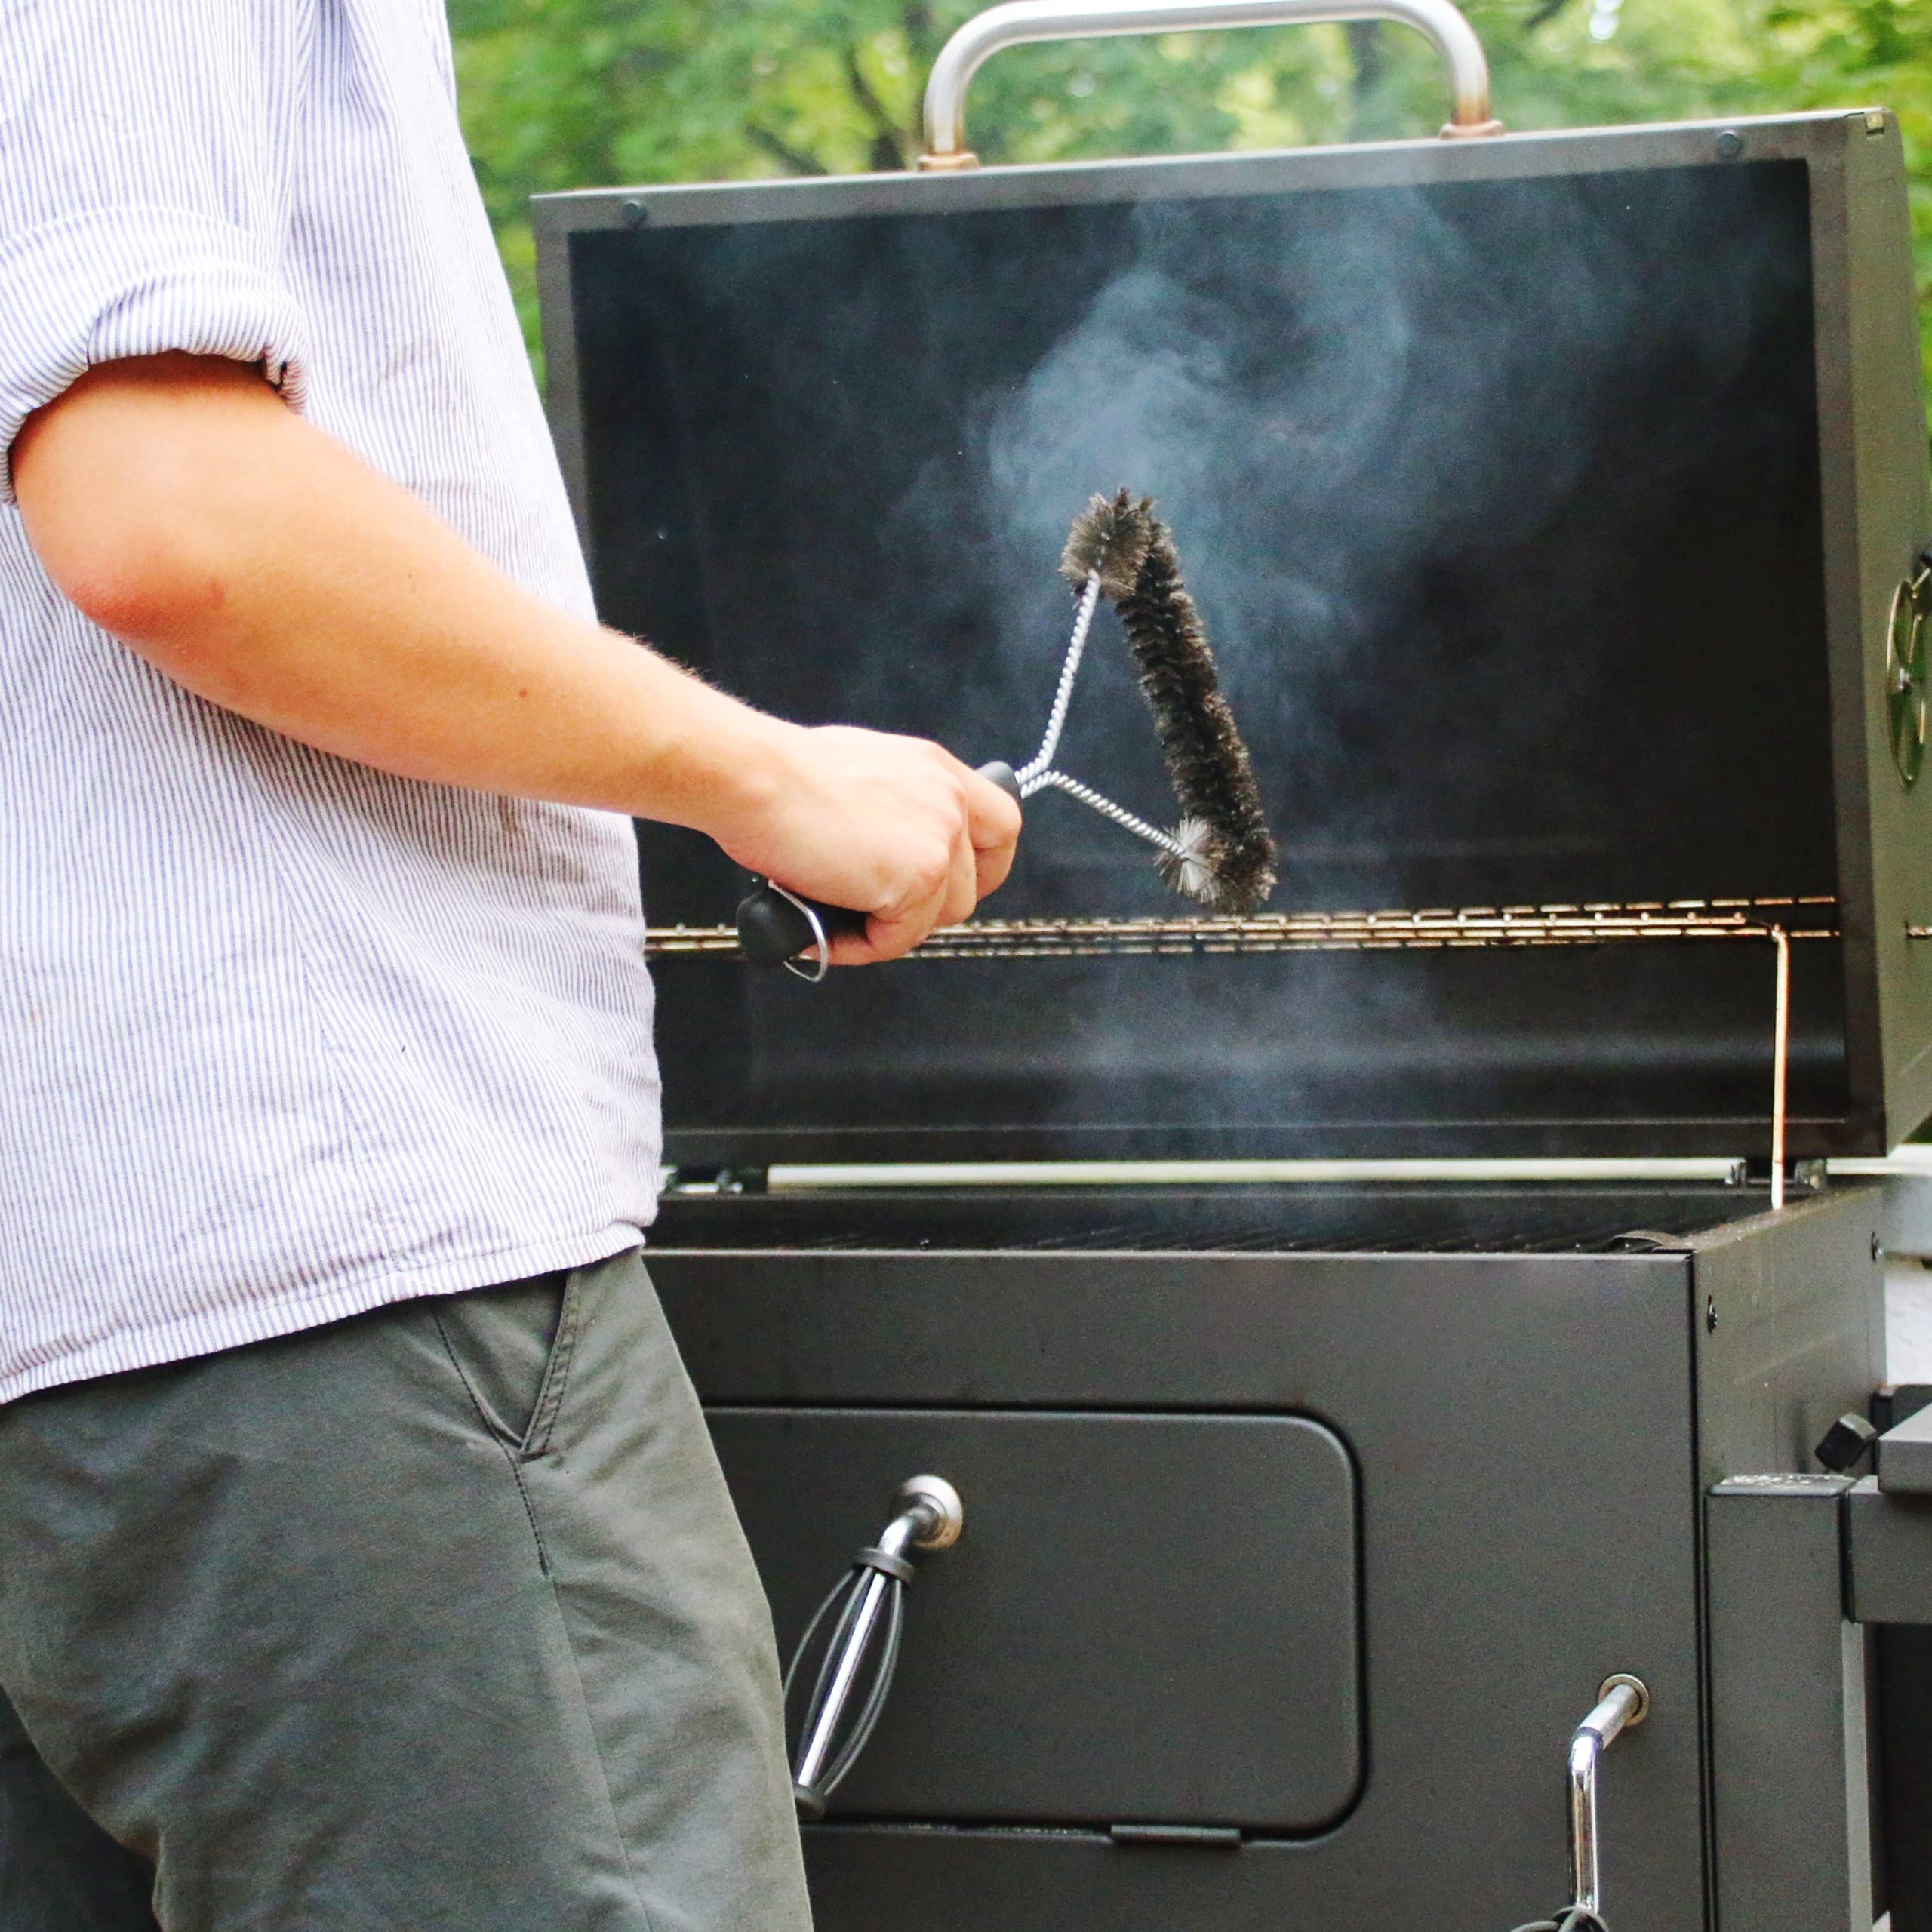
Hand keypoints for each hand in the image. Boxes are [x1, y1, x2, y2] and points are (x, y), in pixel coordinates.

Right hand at [712, 723, 1021, 964]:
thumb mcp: (859, 777)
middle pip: (971, 886)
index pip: (1000, 825)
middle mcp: (950, 800)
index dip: (981, 867)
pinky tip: (820, 929)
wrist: (752, 777)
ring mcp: (940, 840)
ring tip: (829, 919)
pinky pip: (900, 939)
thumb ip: (891, 809)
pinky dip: (860, 946)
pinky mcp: (919, 878)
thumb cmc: (778, 775)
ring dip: (886, 930)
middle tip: (872, 913)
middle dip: (924, 911)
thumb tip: (881, 855)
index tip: (947, 886)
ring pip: (936, 919)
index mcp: (937, 770)